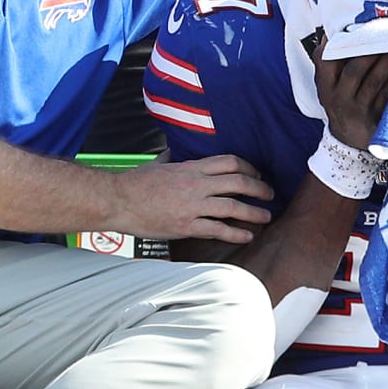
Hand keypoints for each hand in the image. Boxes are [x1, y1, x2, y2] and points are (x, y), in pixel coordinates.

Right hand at [115, 155, 274, 243]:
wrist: (118, 200)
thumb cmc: (135, 183)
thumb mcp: (158, 164)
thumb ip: (172, 158)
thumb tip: (176, 152)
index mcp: (191, 167)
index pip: (229, 162)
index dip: (248, 168)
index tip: (256, 174)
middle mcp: (196, 184)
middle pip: (238, 182)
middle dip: (259, 188)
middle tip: (270, 194)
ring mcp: (192, 205)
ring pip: (233, 206)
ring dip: (254, 211)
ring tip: (266, 216)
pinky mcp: (187, 225)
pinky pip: (218, 229)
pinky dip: (236, 233)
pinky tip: (247, 236)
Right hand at [315, 36, 387, 149]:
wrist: (349, 139)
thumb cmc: (341, 101)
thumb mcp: (328, 85)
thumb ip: (329, 62)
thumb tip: (332, 30)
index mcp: (325, 86)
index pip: (327, 60)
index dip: (343, 44)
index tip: (359, 28)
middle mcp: (338, 98)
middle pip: (355, 69)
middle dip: (373, 49)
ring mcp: (358, 109)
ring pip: (375, 81)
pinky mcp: (375, 118)